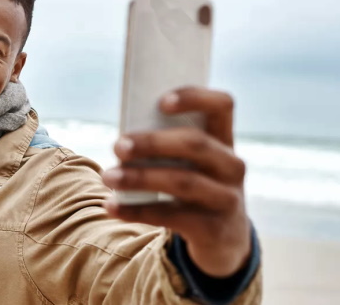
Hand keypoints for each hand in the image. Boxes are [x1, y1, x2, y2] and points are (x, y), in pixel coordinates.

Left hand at [102, 87, 251, 277]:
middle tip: (118, 146)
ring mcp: (227, 198)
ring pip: (182, 181)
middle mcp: (231, 166)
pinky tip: (111, 206)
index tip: (161, 102)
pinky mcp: (213, 228)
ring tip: (108, 177)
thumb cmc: (193, 187)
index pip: (221, 106)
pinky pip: (171, 216)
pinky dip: (136, 211)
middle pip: (195, 144)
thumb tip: (122, 142)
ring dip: (139, 178)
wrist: (223, 241)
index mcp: (223, 140)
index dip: (195, 98)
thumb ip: (167, 148)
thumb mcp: (191, 164)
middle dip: (153, 143)